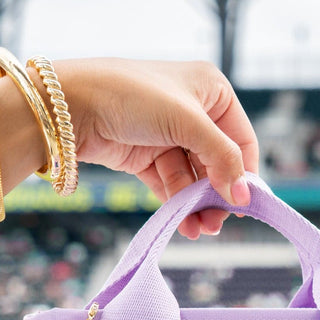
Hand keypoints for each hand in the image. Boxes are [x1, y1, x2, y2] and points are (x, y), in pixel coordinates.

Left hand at [53, 58, 257, 238]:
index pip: (241, 138)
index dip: (245, 172)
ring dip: (198, 204)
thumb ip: (222, 158)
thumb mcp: (188, 122)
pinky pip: (171, 184)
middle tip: (219, 224)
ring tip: (201, 230)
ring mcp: (168, 134)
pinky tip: (184, 224)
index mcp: (211, 90)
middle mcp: (193, 110)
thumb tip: (245, 197)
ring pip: (193, 177)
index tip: (246, 205)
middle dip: (218, 194)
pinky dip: (178, 204)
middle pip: (217, 162)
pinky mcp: (146, 155)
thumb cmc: (133, 96)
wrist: (72, 106)